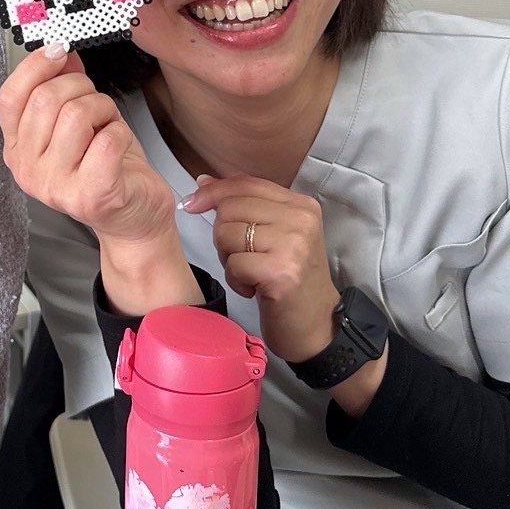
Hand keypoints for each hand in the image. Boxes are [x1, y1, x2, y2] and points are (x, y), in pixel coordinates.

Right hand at [0, 45, 201, 312]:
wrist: (135, 217)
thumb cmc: (106, 167)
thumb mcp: (78, 121)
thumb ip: (62, 85)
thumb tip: (59, 51)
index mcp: (17, 150)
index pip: (10, 98)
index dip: (35, 66)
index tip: (59, 51)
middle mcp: (28, 171)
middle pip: (46, 99)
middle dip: (81, 87)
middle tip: (95, 102)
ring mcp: (57, 187)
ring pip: (77, 114)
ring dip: (103, 108)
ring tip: (107, 125)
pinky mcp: (92, 195)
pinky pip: (107, 138)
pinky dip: (119, 130)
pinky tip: (118, 146)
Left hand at [184, 174, 340, 362]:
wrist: (317, 327)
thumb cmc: (289, 279)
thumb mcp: (273, 234)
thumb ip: (243, 205)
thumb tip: (203, 181)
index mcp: (300, 204)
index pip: (245, 184)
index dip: (213, 192)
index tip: (192, 204)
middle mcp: (301, 219)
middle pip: (230, 208)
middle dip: (223, 235)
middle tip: (243, 258)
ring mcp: (294, 245)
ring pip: (226, 234)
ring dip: (229, 259)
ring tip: (252, 274)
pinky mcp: (281, 272)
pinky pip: (233, 264)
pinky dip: (236, 280)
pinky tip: (254, 289)